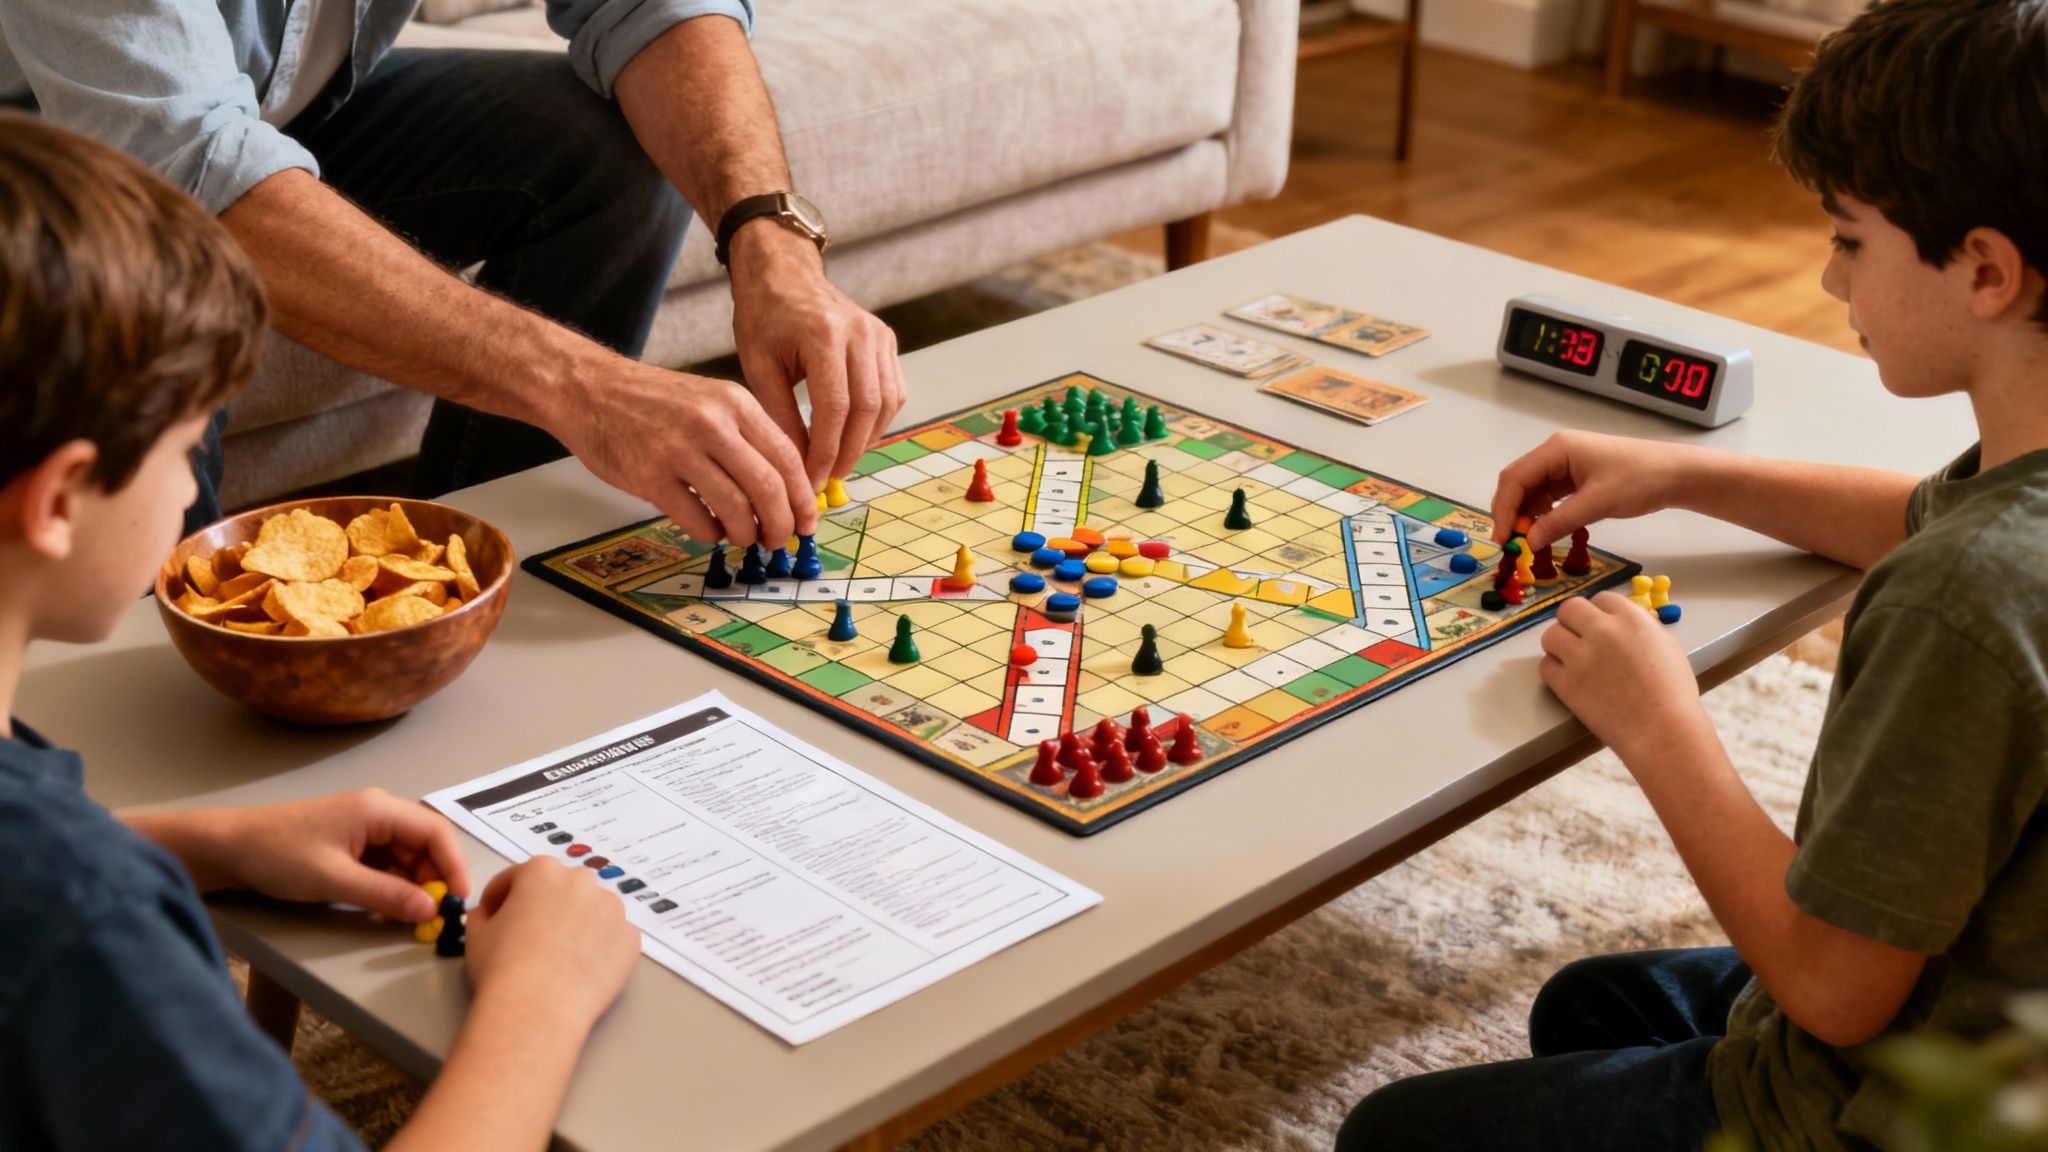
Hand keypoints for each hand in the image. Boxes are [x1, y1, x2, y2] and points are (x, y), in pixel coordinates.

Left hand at [210, 789, 469, 922]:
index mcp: (379, 809)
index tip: (459, 901)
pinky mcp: (352, 842)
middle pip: (425, 844)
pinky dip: (392, 885)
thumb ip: (386, 895)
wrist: (228, 848)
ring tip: (407, 915)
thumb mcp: (334, 880)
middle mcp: (378, 812)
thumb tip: (431, 910)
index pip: (436, 832)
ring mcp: (365, 827)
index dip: (454, 866)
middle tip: (432, 915)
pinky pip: (387, 863)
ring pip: (407, 856)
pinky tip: (385, 906)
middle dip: (433, 879)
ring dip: (412, 885)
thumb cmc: (279, 855)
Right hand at [463, 859, 639, 1032]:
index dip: (499, 900)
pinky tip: (582, 968)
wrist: (537, 1007)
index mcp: (542, 871)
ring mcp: (612, 908)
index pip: (516, 880)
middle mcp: (582, 881)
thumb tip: (487, 913)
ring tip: (559, 957)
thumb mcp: (475, 934)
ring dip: (576, 924)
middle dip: (543, 908)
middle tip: (529, 939)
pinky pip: (612, 937)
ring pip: (591, 910)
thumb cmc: (501, 967)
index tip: (494, 917)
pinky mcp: (630, 937)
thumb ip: (481, 915)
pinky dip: (600, 948)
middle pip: (558, 891)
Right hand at [564, 361, 815, 548]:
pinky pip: (696, 519)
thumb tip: (785, 489)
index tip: (807, 520)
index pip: (788, 457)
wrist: (589, 389)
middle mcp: (712, 423)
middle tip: (780, 539)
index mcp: (735, 403)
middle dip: (782, 523)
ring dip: (747, 533)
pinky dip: (711, 533)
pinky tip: (710, 529)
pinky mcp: (650, 476)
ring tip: (744, 538)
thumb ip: (746, 437)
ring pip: (736, 508)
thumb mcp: (710, 400)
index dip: (803, 498)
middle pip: (769, 487)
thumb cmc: (652, 401)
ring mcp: (680, 450)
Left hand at [728, 223, 905, 487]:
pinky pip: (893, 391)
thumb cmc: (764, 317)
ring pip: (887, 404)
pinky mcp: (886, 340)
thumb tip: (798, 466)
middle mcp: (860, 332)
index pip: (835, 408)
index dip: (826, 451)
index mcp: (823, 334)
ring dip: (865, 440)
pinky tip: (853, 435)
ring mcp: (878, 334)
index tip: (811, 479)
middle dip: (848, 452)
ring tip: (839, 461)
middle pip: (867, 409)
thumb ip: (780, 417)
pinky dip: (876, 420)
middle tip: (826, 478)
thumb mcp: (759, 367)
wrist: (783, 274)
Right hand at [1490, 431, 1695, 550]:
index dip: (1504, 510)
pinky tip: (1544, 532)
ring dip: (1526, 516)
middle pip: (1518, 483)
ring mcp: (1565, 466)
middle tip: (1509, 544)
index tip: (1502, 539)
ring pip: (1532, 492)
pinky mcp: (1576, 479)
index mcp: (1556, 450)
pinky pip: (1548, 498)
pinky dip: (1542, 516)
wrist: (1675, 474)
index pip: (1515, 478)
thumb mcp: (1598, 503)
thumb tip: (1529, 542)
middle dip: (1510, 513)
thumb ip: (1559, 522)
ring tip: (1526, 542)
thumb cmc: (1639, 479)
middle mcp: (1555, 454)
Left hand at [1539, 594, 1707, 765]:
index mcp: (1631, 619)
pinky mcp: (1566, 683)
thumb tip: (1623, 624)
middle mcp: (1602, 631)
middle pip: (1569, 609)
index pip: (1601, 598)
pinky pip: (1545, 666)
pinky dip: (1554, 671)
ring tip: (1571, 659)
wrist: (1663, 731)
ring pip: (1550, 635)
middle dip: (1573, 621)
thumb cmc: (1673, 694)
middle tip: (1579, 638)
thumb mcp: (1667, 647)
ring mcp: (1581, 657)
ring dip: (1559, 645)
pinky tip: (1568, 679)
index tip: (1600, 625)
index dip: (1600, 612)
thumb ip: (1642, 629)